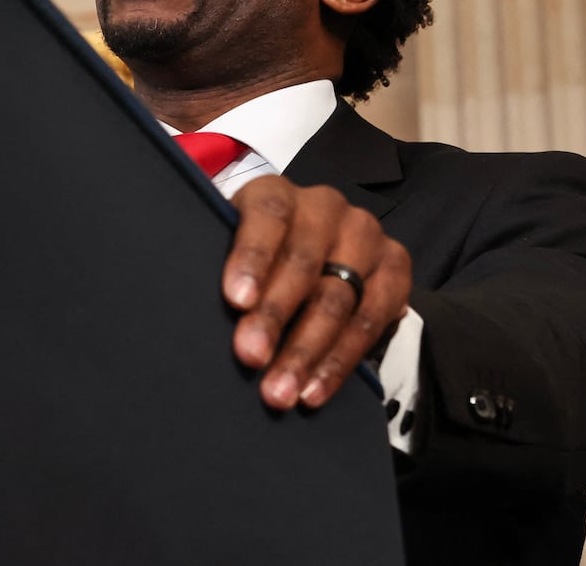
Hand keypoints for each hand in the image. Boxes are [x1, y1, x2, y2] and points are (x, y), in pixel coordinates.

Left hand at [224, 175, 410, 409]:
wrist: (308, 254)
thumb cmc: (254, 259)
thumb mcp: (228, 247)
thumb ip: (216, 267)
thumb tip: (190, 314)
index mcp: (276, 193)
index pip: (267, 216)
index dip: (251, 257)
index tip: (236, 299)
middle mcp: (325, 206)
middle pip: (303, 263)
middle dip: (275, 317)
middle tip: (250, 357)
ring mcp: (365, 234)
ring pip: (338, 298)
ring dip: (306, 351)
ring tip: (280, 391)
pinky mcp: (395, 266)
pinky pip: (371, 321)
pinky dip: (340, 361)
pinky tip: (314, 389)